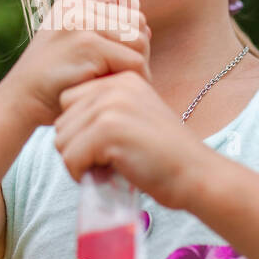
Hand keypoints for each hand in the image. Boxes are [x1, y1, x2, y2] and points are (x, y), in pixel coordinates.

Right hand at [2, 0, 150, 128]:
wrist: (20, 102)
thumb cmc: (51, 80)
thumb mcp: (68, 43)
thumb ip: (100, 29)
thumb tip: (146, 29)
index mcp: (71, 3)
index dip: (129, 3)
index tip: (124, 34)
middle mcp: (76, 7)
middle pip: (136, 18)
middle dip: (138, 47)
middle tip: (123, 70)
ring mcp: (81, 23)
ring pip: (140, 40)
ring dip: (138, 66)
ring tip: (120, 81)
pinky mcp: (88, 45)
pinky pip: (134, 61)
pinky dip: (134, 80)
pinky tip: (118, 90)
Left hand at [53, 69, 208, 211]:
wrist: (196, 174)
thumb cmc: (166, 156)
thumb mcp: (138, 118)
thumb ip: (108, 113)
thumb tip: (66, 129)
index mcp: (122, 80)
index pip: (69, 101)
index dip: (79, 130)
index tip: (102, 148)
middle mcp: (115, 87)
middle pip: (62, 121)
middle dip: (76, 148)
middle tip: (103, 162)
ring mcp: (110, 107)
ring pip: (62, 141)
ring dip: (78, 163)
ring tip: (106, 169)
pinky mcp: (107, 131)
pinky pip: (71, 158)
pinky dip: (81, 175)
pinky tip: (105, 178)